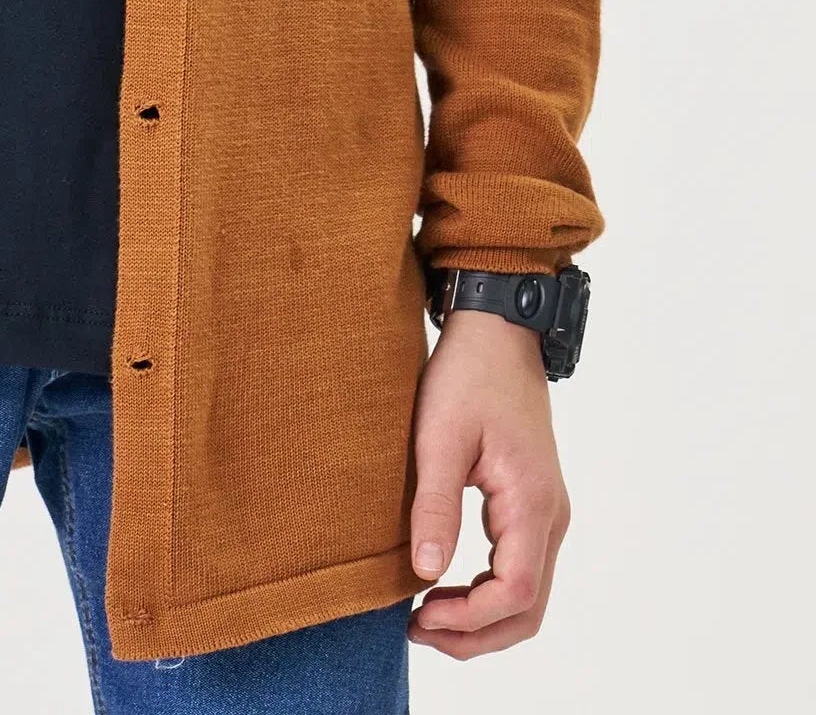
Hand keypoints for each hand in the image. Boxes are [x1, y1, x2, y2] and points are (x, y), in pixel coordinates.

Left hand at [406, 309, 571, 659]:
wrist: (498, 334)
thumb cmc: (468, 376)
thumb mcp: (439, 436)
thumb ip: (435, 505)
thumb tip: (428, 573)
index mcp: (531, 502)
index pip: (516, 593)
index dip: (469, 620)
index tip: (419, 615)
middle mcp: (550, 516)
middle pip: (529, 610)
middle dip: (476, 635)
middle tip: (417, 629)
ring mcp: (546, 513)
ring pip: (529, 597)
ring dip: (482, 619)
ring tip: (425, 616)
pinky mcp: (532, 505)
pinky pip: (521, 570)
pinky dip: (488, 594)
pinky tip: (446, 586)